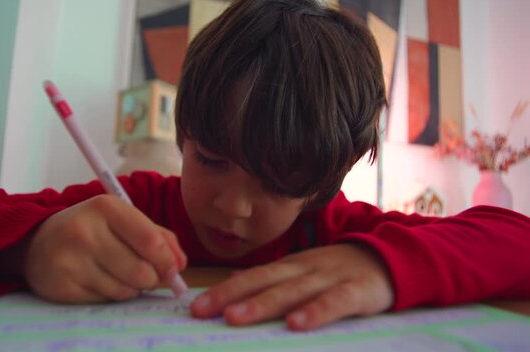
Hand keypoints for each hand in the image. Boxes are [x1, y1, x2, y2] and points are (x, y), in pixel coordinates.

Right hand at [24, 194, 185, 302]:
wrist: (37, 243)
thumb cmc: (91, 229)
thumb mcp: (122, 219)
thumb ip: (158, 236)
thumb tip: (180, 265)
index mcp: (106, 207)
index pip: (150, 240)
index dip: (168, 261)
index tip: (174, 270)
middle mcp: (85, 231)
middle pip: (142, 271)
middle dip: (152, 278)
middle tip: (146, 274)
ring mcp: (71, 260)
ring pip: (126, 289)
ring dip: (132, 287)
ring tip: (118, 273)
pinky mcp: (62, 285)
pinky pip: (106, 300)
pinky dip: (111, 294)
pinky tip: (99, 280)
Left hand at [190, 244, 392, 330]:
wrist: (388, 259)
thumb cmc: (338, 273)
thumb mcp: (305, 274)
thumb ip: (276, 284)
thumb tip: (237, 292)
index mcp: (291, 266)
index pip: (252, 276)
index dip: (224, 290)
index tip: (196, 307)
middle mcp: (304, 269)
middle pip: (263, 281)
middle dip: (230, 296)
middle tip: (201, 311)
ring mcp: (330, 278)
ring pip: (292, 291)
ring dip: (262, 304)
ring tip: (234, 318)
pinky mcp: (357, 292)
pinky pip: (334, 303)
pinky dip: (315, 312)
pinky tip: (296, 325)